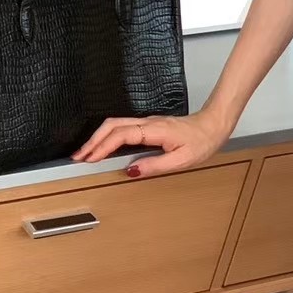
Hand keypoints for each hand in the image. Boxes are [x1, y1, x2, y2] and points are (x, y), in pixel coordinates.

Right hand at [72, 110, 230, 177]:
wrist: (214, 125)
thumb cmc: (202, 141)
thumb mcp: (182, 160)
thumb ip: (155, 165)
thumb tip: (131, 171)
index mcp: (154, 130)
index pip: (120, 135)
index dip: (102, 146)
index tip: (89, 158)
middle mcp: (148, 122)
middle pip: (111, 125)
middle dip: (92, 140)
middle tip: (79, 156)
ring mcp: (147, 122)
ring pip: (115, 124)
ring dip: (98, 137)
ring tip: (86, 153)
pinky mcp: (149, 125)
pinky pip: (123, 127)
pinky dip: (108, 136)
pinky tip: (104, 146)